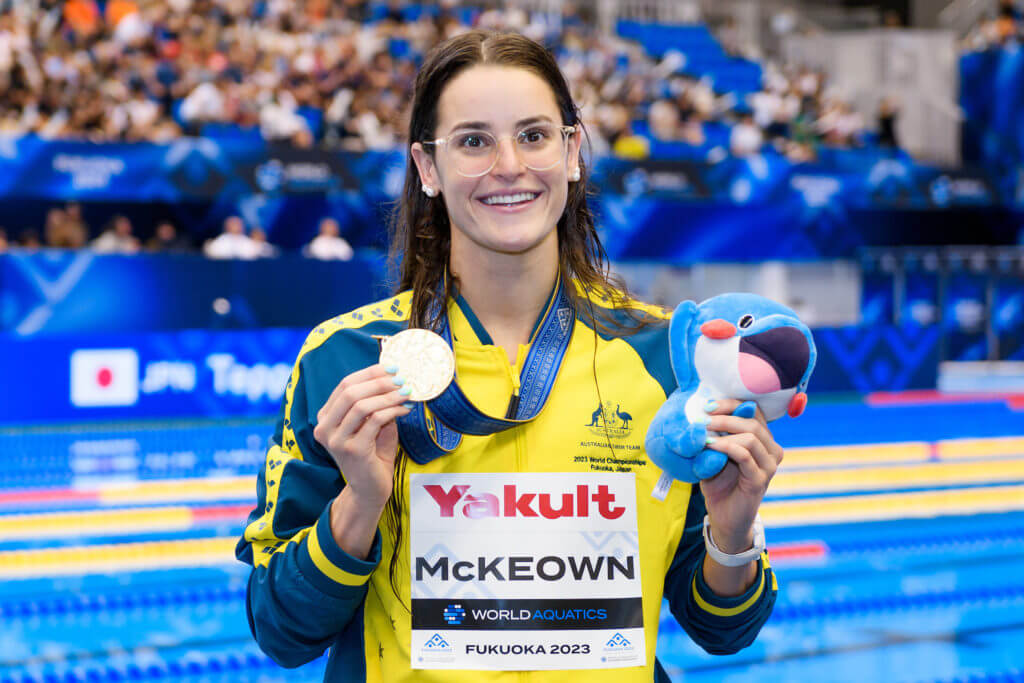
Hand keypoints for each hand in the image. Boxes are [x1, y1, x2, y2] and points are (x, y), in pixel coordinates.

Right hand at [313, 364, 412, 510]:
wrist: (370, 489)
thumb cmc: (373, 453)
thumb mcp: (372, 423)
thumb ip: (375, 402)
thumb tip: (394, 376)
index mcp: (325, 417)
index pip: (345, 385)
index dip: (369, 373)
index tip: (392, 367)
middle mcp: (324, 428)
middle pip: (350, 392)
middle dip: (379, 382)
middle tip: (401, 378)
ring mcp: (336, 440)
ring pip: (362, 405)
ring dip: (388, 395)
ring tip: (406, 392)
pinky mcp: (353, 450)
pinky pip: (375, 421)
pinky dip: (393, 411)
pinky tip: (406, 409)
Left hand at [699, 398, 782, 553]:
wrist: (723, 516)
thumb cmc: (719, 483)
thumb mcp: (716, 453)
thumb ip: (717, 434)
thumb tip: (705, 411)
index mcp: (764, 440)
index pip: (754, 412)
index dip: (732, 405)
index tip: (708, 406)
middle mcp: (772, 451)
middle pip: (753, 422)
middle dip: (725, 416)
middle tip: (703, 418)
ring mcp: (769, 466)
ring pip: (752, 437)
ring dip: (724, 431)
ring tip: (703, 433)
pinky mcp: (760, 480)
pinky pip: (745, 456)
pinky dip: (725, 446)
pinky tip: (709, 445)